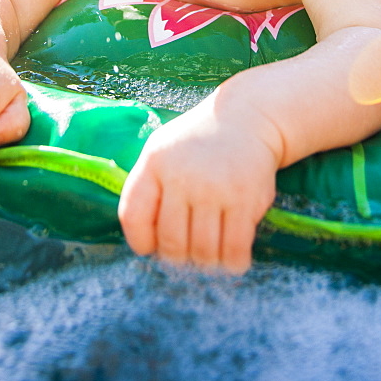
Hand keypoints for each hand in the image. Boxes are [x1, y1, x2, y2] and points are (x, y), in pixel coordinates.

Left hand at [118, 92, 279, 273]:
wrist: (247, 117)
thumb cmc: (199, 142)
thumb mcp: (162, 151)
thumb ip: (147, 189)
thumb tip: (145, 243)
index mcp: (155, 162)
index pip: (133, 217)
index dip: (140, 242)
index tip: (152, 247)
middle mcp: (182, 175)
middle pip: (171, 243)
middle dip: (178, 256)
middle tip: (188, 252)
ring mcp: (214, 188)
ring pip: (203, 251)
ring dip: (206, 261)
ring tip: (210, 253)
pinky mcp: (245, 199)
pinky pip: (235, 249)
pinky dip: (233, 262)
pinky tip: (233, 256)